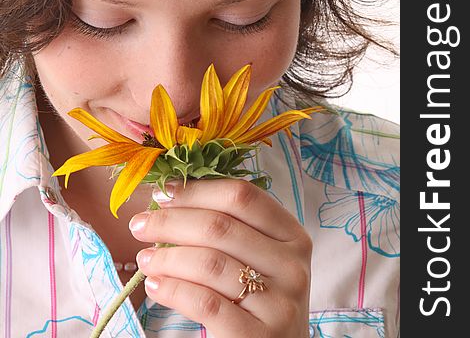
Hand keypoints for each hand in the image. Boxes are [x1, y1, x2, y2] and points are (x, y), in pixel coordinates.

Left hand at [129, 178, 311, 337]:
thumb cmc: (258, 300)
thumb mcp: (258, 258)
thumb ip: (229, 227)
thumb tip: (171, 194)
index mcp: (292, 235)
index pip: (242, 197)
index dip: (197, 190)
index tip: (162, 192)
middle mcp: (292, 265)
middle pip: (220, 226)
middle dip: (171, 221)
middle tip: (140, 224)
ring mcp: (279, 302)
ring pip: (210, 263)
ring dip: (167, 257)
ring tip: (145, 259)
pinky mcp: (259, 336)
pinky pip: (205, 302)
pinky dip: (173, 290)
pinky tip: (155, 286)